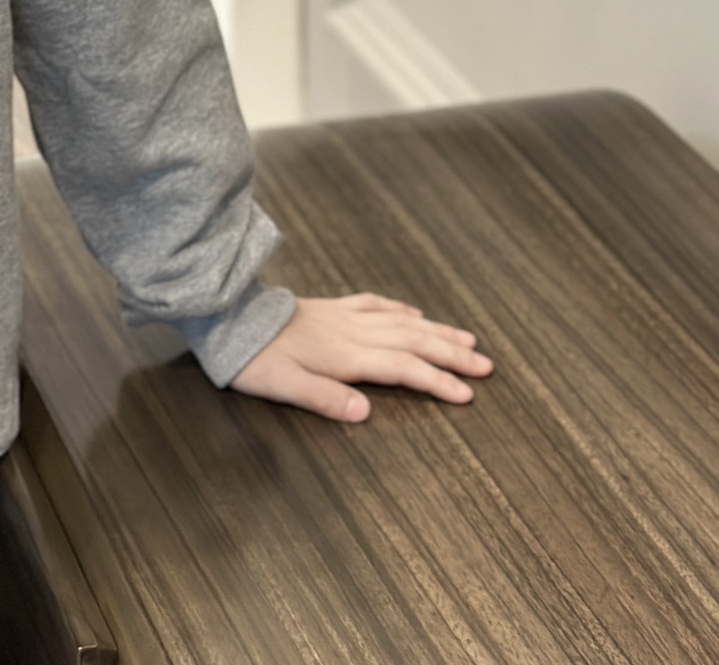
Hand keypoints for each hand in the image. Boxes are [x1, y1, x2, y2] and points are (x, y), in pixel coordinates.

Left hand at [230, 293, 493, 421]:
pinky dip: (400, 309)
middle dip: (452, 354)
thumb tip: (364, 414)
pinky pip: (375, 304)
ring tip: (467, 338)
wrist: (231, 316)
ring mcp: (345, 316)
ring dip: (436, 330)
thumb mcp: (285, 386)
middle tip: (487, 365)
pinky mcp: (332, 306)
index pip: (403, 368)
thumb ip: (325, 398)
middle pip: (413, 341)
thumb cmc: (255, 358)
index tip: (468, 394)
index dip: (437, 381)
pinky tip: (412, 312)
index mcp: (346, 355)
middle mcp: (353, 332)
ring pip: (401, 321)